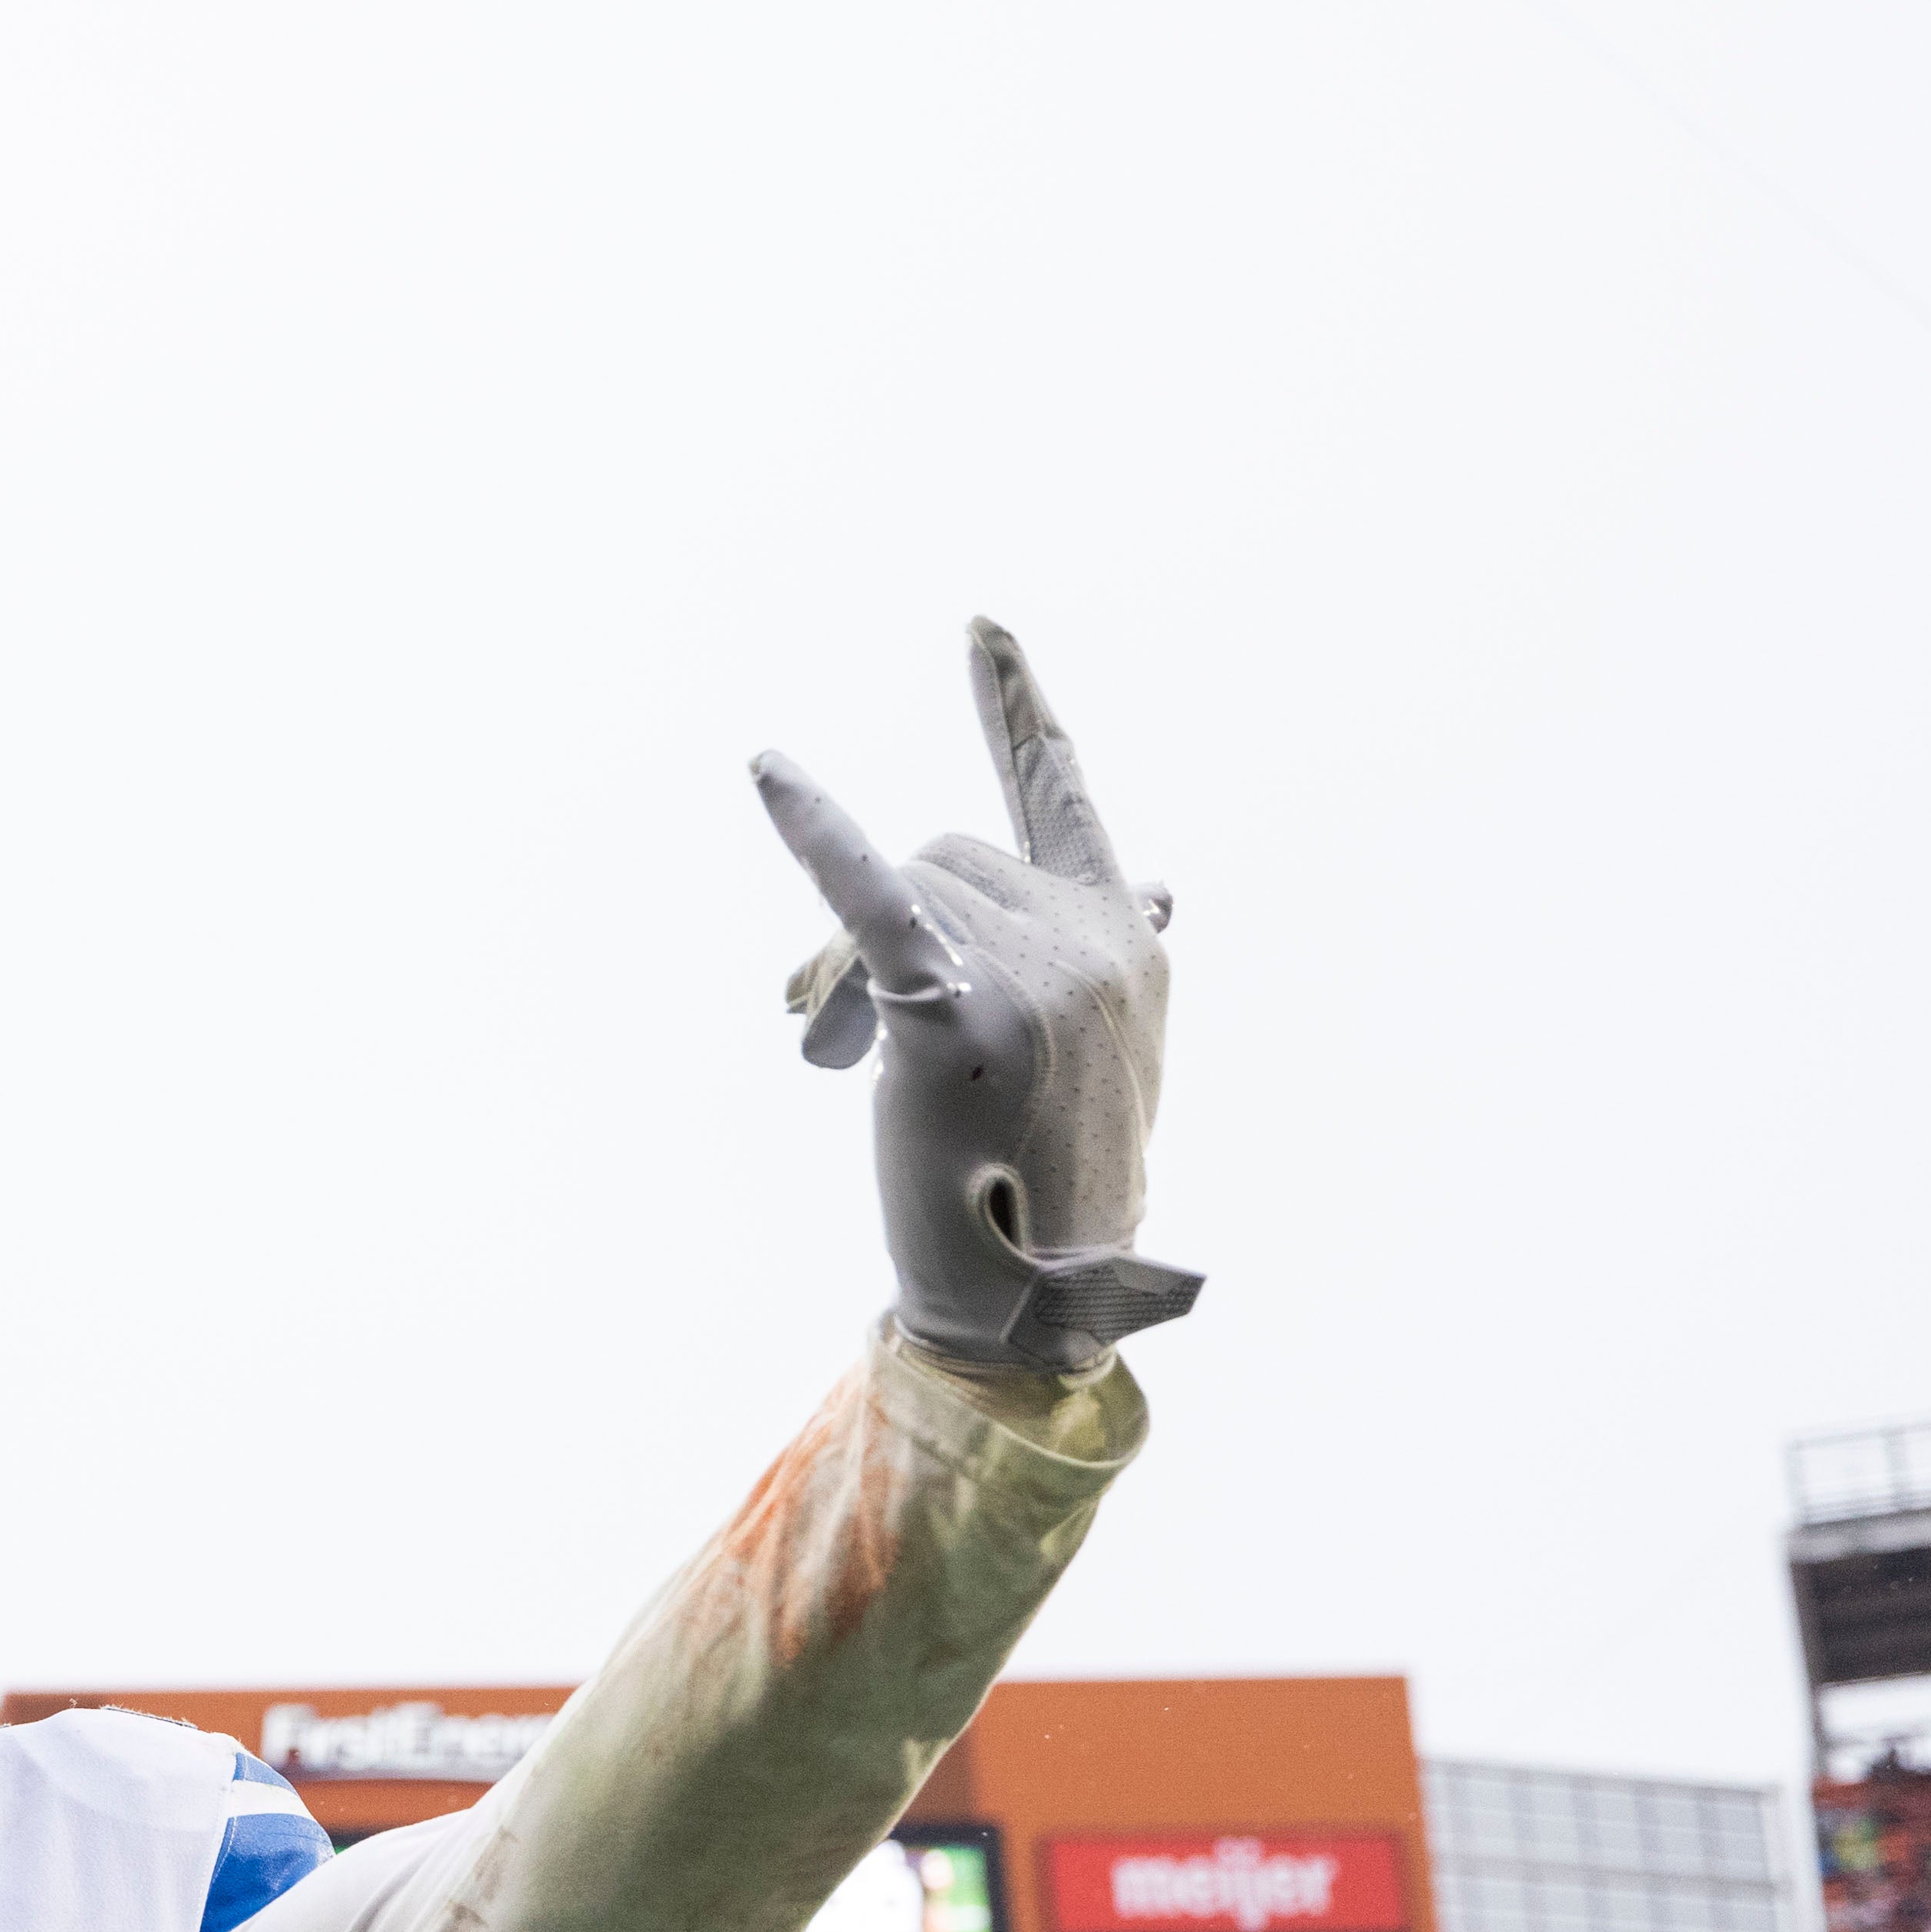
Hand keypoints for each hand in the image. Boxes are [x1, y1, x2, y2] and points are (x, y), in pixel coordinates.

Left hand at [757, 621, 1191, 1374]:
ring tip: (837, 1061)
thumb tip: (1164, 884)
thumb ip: (1110, 961)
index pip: (1063, 799)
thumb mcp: (1094, 1059)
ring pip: (901, 894)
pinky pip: (877, 898)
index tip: (981, 629)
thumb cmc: (1053, 1185)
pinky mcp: (955, 1018)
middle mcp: (1095, 946)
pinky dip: (818, 831)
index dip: (1019, 713)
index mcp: (1125, 944)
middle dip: (869, 930)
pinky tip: (767, 769)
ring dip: (837, 972)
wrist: (1036, 1302)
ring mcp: (1034, 979)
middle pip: (943, 859)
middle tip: (824, 1037)